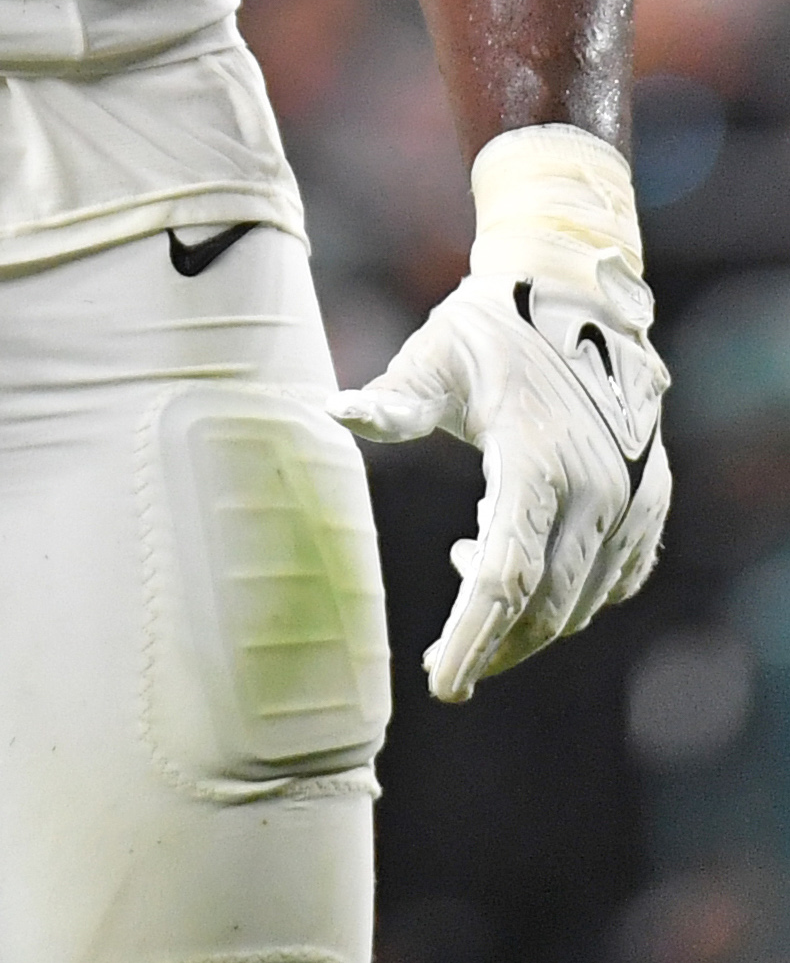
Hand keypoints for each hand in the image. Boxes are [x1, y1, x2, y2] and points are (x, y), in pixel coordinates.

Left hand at [334, 265, 668, 701]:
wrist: (579, 297)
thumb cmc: (494, 327)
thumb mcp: (436, 357)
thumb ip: (393, 399)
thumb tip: (332, 410)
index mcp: (538, 460)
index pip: (506, 577)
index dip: (472, 639)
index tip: (441, 685)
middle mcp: (597, 490)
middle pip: (543, 607)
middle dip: (491, 645)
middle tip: (441, 662)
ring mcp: (632, 502)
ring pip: (578, 603)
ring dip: (524, 618)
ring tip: (465, 571)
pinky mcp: (649, 505)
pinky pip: (611, 582)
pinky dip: (566, 596)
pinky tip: (520, 565)